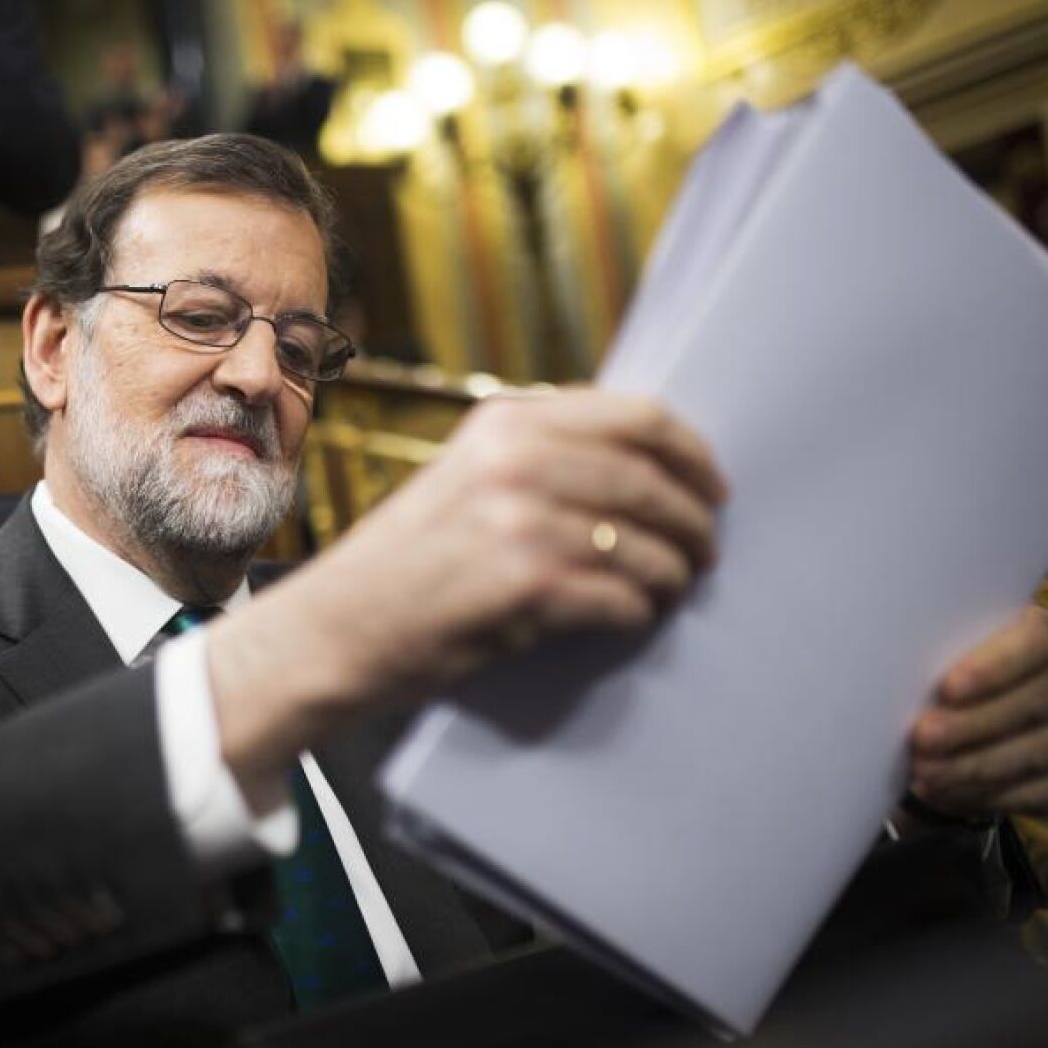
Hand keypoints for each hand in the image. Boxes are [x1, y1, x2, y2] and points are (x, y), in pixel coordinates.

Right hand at [208, 390, 726, 781]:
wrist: (334, 630)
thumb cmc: (403, 564)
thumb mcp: (462, 478)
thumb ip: (538, 458)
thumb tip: (644, 465)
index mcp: (503, 423)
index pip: (634, 416)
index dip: (691, 452)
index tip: (712, 484)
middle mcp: (513, 461)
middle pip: (650, 480)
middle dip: (694, 519)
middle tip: (706, 548)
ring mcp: (520, 522)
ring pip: (646, 542)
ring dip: (673, 571)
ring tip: (676, 586)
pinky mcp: (527, 586)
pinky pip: (622, 596)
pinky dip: (637, 611)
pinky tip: (630, 616)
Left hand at [910, 605, 1047, 818]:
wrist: (997, 711)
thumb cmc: (963, 670)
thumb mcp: (958, 650)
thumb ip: (942, 653)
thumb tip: (894, 674)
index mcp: (1045, 638)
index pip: (1033, 643)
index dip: (994, 667)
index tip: (949, 687)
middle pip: (1030, 706)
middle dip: (972, 725)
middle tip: (922, 737)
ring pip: (1031, 755)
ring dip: (971, 767)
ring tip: (923, 773)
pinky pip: (1032, 792)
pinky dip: (983, 795)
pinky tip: (943, 793)